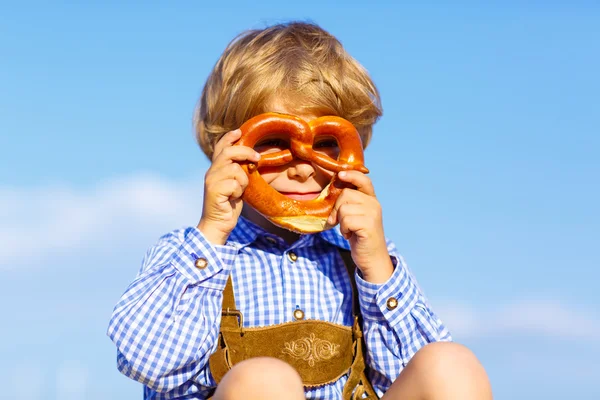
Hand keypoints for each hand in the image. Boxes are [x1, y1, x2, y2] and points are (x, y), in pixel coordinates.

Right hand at [197, 129, 259, 244]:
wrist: (217, 224)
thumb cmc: (229, 205)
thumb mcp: (236, 184)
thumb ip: (238, 171)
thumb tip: (251, 158)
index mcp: (216, 169)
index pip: (221, 147)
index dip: (229, 138)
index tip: (239, 131)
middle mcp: (211, 172)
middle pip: (229, 152)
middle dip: (245, 152)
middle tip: (257, 158)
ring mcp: (211, 181)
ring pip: (235, 169)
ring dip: (243, 181)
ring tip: (239, 191)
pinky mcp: (214, 190)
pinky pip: (235, 183)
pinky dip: (239, 191)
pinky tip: (233, 198)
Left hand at [327, 171, 393, 282]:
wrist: (372, 259)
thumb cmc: (360, 237)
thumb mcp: (355, 216)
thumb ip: (349, 203)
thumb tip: (334, 189)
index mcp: (371, 200)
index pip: (363, 180)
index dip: (351, 175)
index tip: (340, 175)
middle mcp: (374, 204)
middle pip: (346, 194)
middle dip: (337, 208)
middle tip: (339, 222)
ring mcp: (373, 214)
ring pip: (344, 208)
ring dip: (340, 222)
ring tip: (348, 230)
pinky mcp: (369, 225)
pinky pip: (346, 220)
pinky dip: (343, 229)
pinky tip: (350, 235)